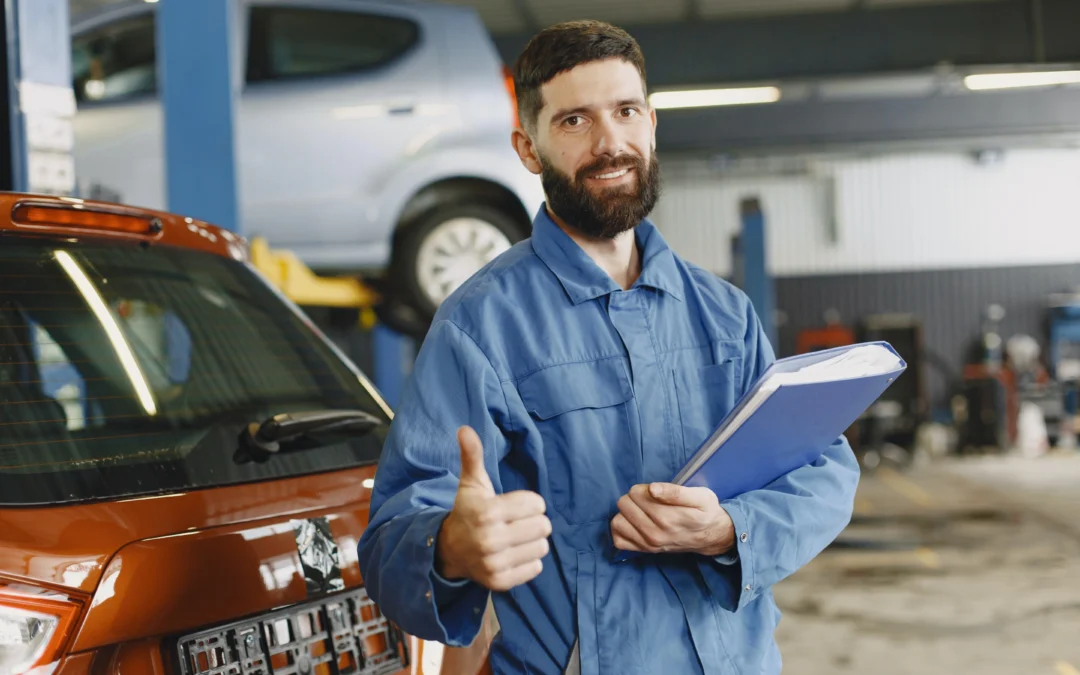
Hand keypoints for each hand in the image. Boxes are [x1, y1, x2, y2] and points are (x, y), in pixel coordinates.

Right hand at [435, 426, 551, 590]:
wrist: (449, 550)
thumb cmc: (468, 511)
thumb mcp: (471, 483)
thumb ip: (473, 455)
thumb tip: (465, 429)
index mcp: (487, 512)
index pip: (537, 504)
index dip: (529, 503)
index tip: (514, 506)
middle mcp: (490, 540)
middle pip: (543, 526)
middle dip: (534, 521)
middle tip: (517, 522)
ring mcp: (495, 564)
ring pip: (542, 547)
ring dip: (533, 541)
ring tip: (516, 538)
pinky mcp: (500, 582)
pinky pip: (536, 567)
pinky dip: (529, 560)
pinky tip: (514, 554)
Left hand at [611, 483, 734, 556]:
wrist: (711, 537)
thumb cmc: (705, 512)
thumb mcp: (701, 496)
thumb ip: (676, 492)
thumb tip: (652, 488)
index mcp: (668, 517)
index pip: (636, 493)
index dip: (644, 488)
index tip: (656, 492)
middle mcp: (654, 533)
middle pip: (624, 504)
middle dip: (635, 498)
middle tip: (650, 501)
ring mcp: (647, 544)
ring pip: (617, 521)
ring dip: (626, 513)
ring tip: (641, 511)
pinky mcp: (643, 550)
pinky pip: (618, 539)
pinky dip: (623, 529)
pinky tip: (634, 523)